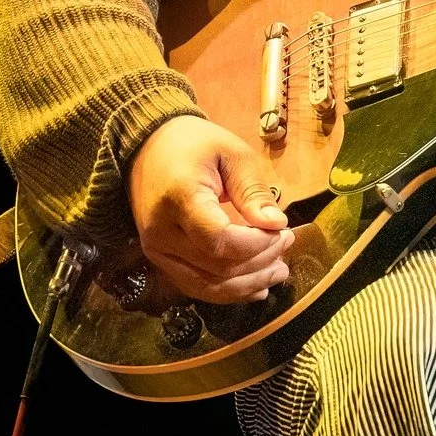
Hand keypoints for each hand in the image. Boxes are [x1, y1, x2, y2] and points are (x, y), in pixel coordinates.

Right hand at [128, 115, 294, 303]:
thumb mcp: (232, 154)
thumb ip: (253, 191)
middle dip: (259, 262)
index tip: (282, 231)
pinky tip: (254, 287)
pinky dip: (227, 291)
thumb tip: (276, 224)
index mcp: (180, 198)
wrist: (147, 149)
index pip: (219, 239)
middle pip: (216, 267)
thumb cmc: (195, 145)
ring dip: (247, 285)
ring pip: (206, 286)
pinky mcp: (159, 259)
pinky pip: (194, 286)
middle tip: (287, 243)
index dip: (256, 244)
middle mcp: (162, 232)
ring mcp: (156, 250)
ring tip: (278, 271)